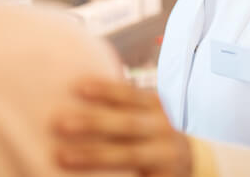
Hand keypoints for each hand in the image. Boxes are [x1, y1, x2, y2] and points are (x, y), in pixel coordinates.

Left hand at [53, 78, 192, 176]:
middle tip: (60, 123)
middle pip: (127, 124)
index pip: (130, 95)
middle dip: (94, 123)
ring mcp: (164, 156)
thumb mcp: (146, 112)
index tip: (78, 87)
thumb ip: (121, 104)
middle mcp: (162, 129)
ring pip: (128, 156)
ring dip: (94, 156)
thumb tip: (77, 86)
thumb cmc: (151, 131)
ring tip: (62, 157)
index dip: (106, 90)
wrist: (189, 162)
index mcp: (155, 107)